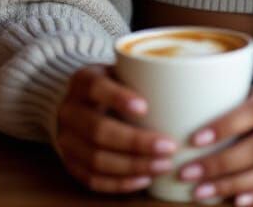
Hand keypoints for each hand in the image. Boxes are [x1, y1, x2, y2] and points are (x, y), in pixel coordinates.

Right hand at [55, 62, 178, 194]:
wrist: (78, 101)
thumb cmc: (113, 83)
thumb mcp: (120, 70)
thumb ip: (143, 76)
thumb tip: (186, 85)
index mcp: (82, 81)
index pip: (96, 87)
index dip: (118, 98)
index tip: (145, 107)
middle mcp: (69, 111)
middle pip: (98, 131)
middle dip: (136, 143)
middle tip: (168, 147)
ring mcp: (66, 140)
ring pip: (96, 160)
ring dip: (133, 167)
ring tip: (163, 165)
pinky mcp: (70, 164)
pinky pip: (93, 180)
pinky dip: (120, 183)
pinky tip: (144, 179)